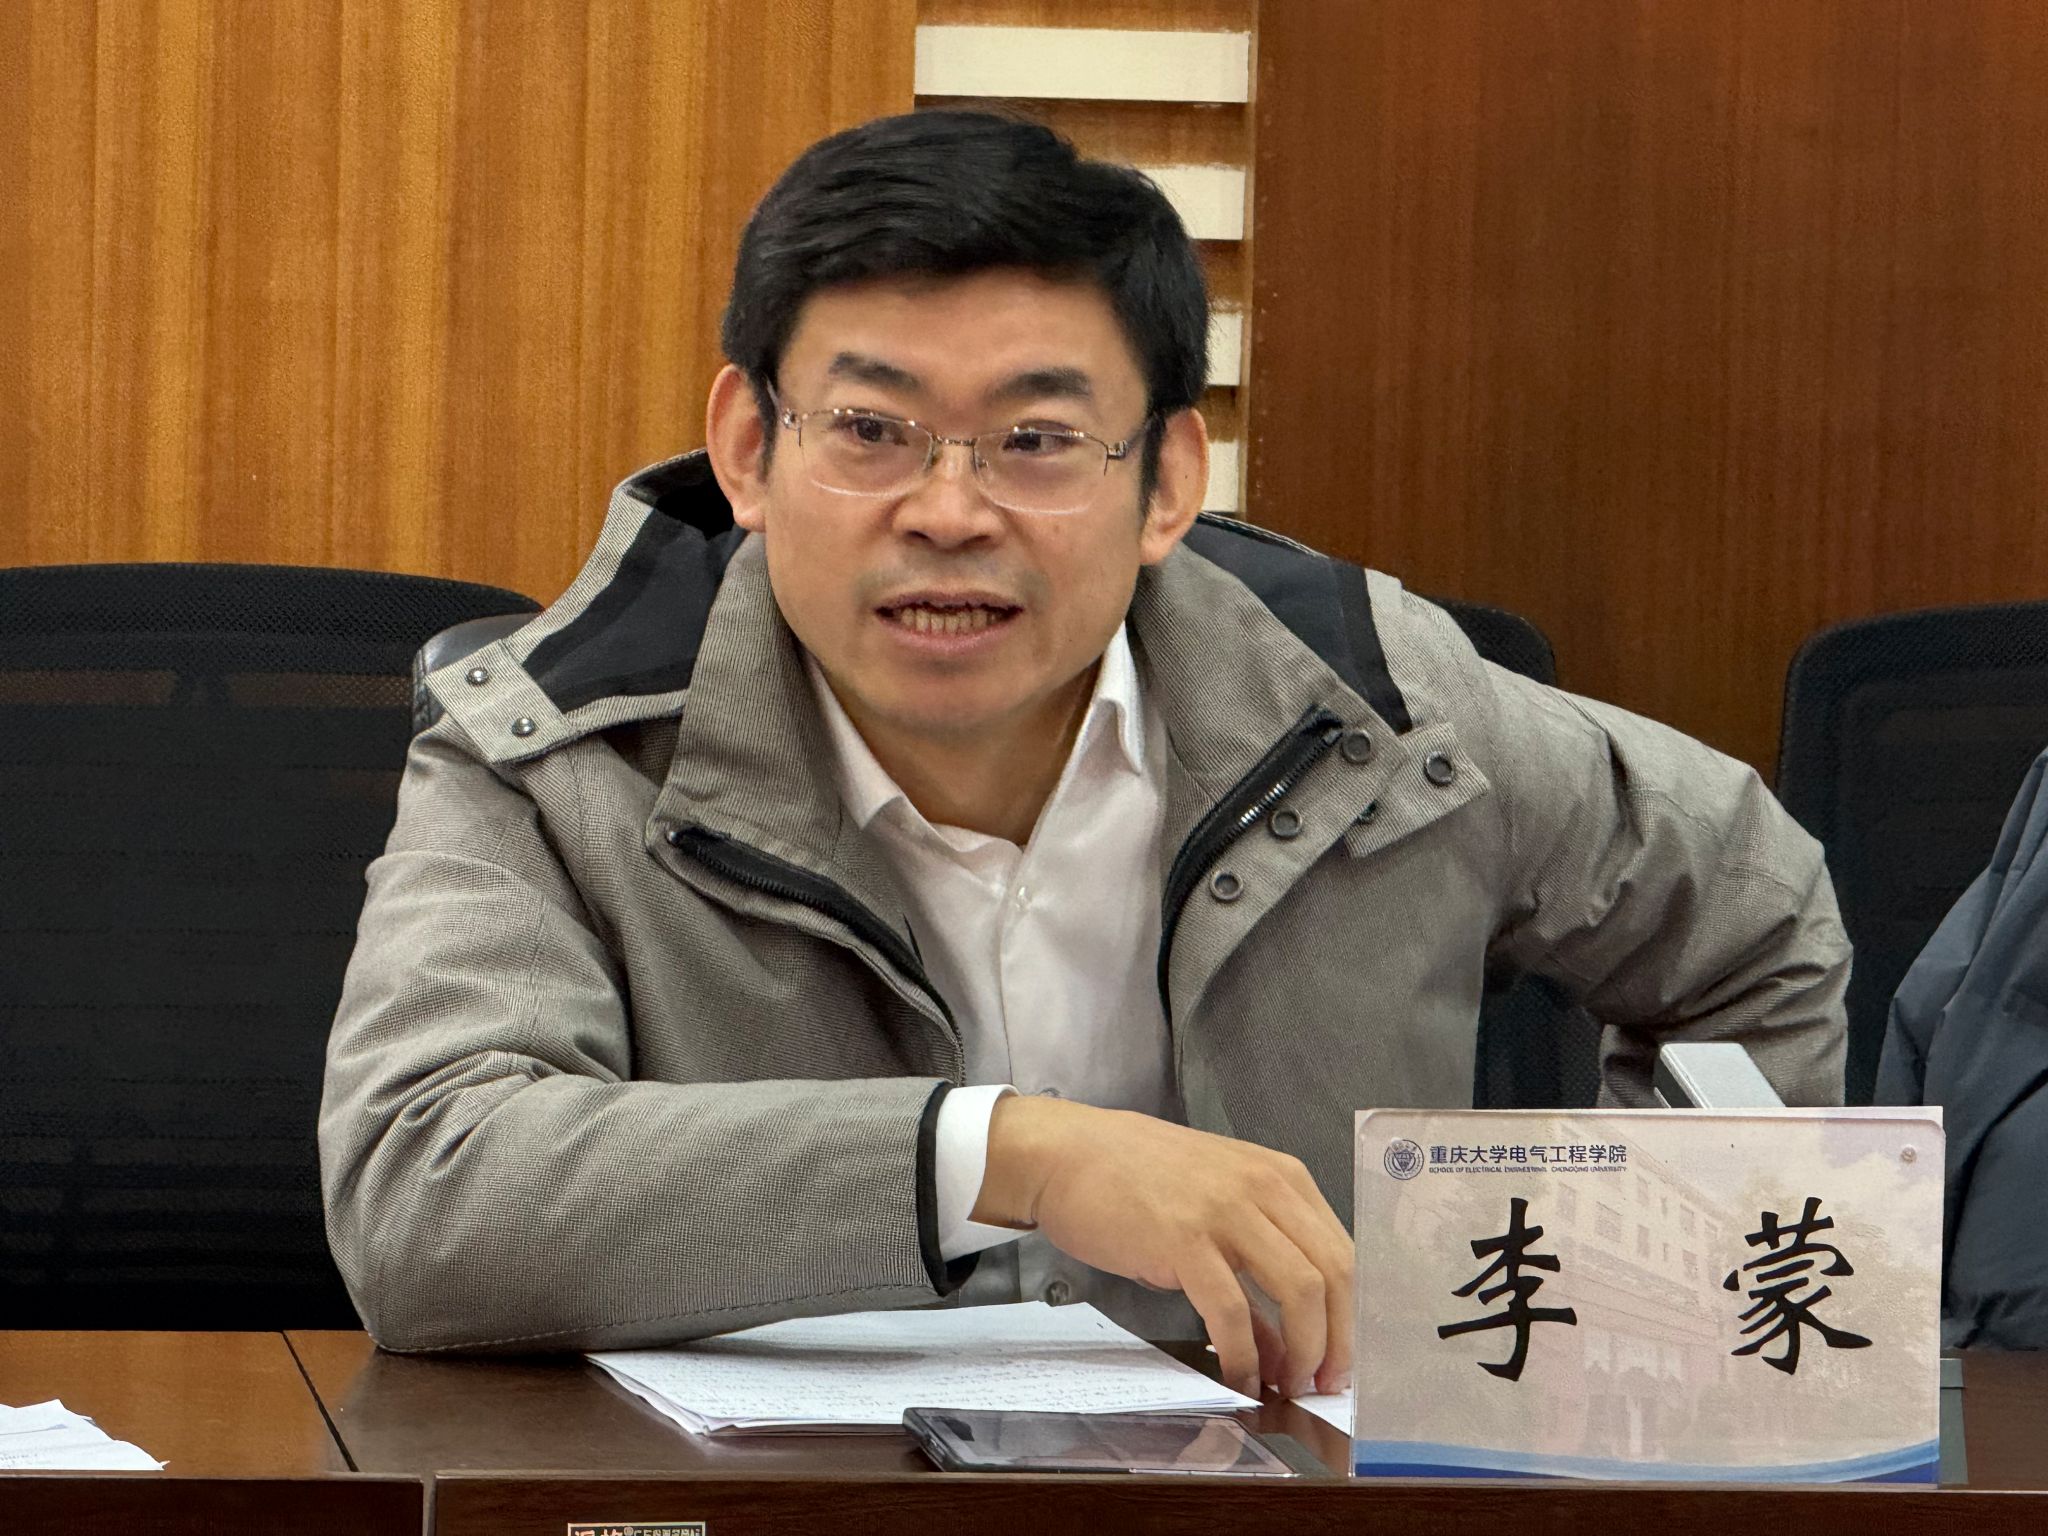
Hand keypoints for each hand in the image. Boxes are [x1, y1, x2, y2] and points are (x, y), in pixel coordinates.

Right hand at [973, 1096, 1352, 1398]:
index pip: (1343, 1252)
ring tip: (1286, 1385)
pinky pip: (1232, 1311)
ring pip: (1299, 1291)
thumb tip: (1283, 1342)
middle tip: (1323, 1381)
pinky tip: (1238, 1376)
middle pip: (1335, 1274)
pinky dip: (1243, 1355)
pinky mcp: (1184, 1240)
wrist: (1067, 1153)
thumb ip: (1255, 1265)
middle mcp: (1263, 1187)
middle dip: (1337, 1340)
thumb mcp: (1213, 1207)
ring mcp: (1225, 1211)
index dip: (1350, 1315)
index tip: (1340, 1357)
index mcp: (1279, 1176)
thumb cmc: (1135, 1178)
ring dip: (1302, 1352)